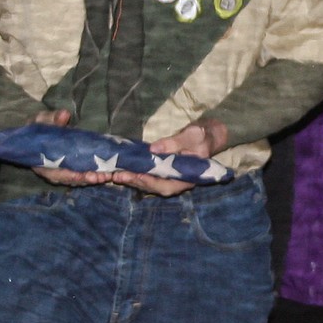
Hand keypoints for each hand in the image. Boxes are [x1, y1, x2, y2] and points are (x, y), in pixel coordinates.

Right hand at [29, 108, 107, 185]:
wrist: (41, 129)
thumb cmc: (40, 125)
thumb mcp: (43, 120)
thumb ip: (52, 118)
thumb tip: (64, 114)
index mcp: (42, 162)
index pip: (55, 174)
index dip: (69, 176)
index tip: (81, 175)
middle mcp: (53, 170)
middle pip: (70, 179)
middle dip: (86, 179)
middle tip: (102, 177)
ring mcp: (64, 171)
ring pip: (79, 179)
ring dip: (94, 179)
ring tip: (107, 176)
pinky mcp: (73, 168)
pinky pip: (84, 175)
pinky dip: (95, 176)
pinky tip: (107, 174)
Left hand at [106, 117, 227, 196]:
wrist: (206, 135)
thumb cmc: (203, 135)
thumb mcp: (193, 135)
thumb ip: (174, 143)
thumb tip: (153, 149)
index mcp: (189, 176)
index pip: (168, 185)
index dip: (152, 182)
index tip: (137, 176)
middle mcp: (178, 181)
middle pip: (156, 187)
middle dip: (137, 182)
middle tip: (119, 176)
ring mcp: (171, 177)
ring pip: (150, 184)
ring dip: (133, 180)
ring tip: (116, 175)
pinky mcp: (164, 171)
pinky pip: (149, 176)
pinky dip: (136, 175)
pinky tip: (123, 171)